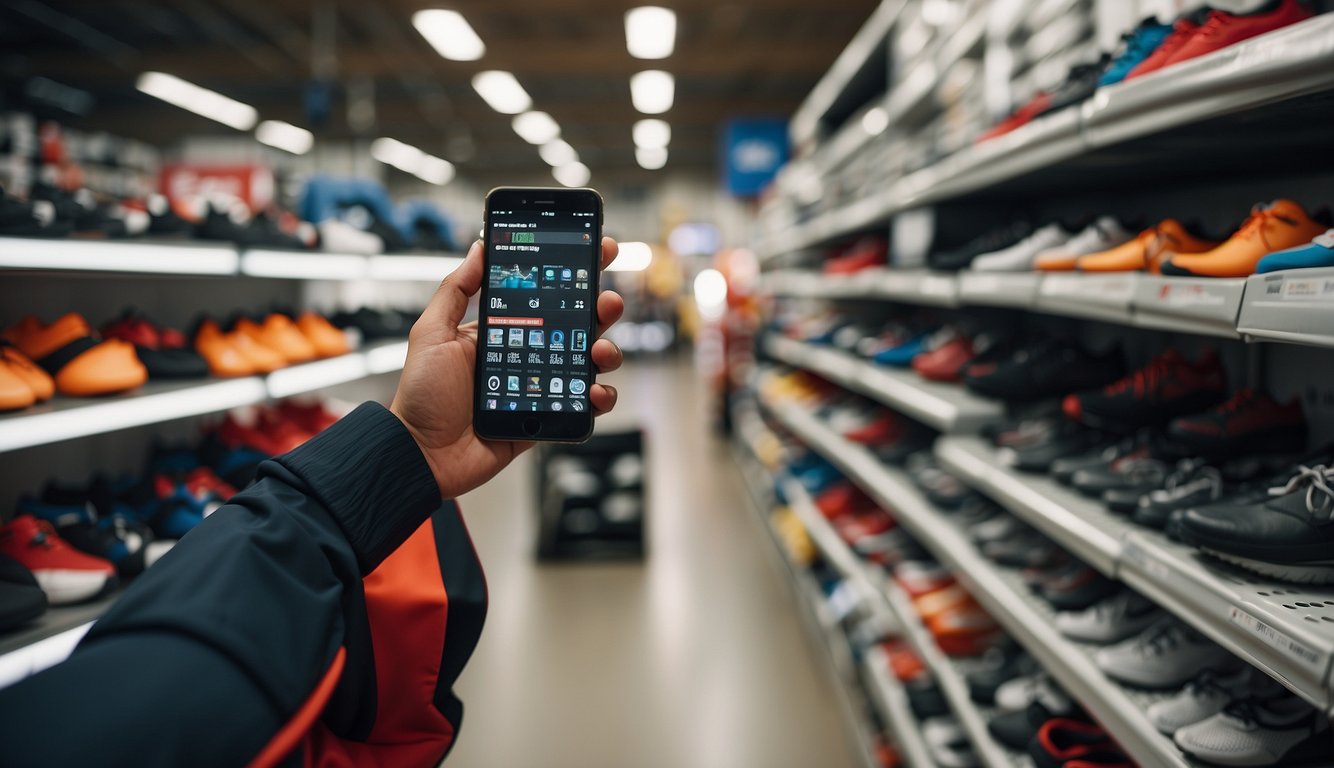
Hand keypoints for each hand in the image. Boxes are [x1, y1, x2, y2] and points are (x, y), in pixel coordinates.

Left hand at [390, 237, 625, 498]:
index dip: (573, 274)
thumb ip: (456, 289)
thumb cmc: (421, 395)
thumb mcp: (432, 333)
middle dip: (601, 309)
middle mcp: (527, 355)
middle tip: (608, 301)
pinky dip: (599, 398)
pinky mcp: (547, 419)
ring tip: (600, 351)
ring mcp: (540, 387)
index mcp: (503, 331)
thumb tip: (479, 248)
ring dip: (605, 352)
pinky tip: (595, 391)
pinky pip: (582, 406)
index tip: (596, 251)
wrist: (422, 453)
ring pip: (587, 364)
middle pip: (576, 326)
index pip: (545, 295)